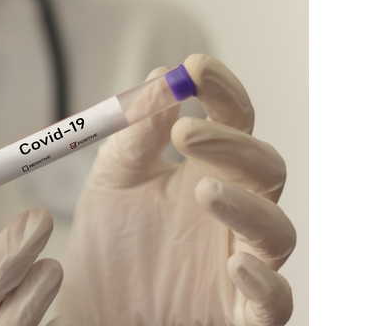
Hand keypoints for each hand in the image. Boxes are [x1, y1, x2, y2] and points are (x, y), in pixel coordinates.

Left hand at [58, 55, 294, 324]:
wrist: (94, 308)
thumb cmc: (110, 244)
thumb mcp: (112, 181)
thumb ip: (135, 135)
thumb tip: (159, 79)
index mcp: (205, 172)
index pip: (232, 121)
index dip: (223, 91)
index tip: (196, 68)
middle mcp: (231, 212)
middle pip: (263, 167)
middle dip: (232, 144)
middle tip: (186, 133)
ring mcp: (241, 261)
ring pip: (275, 228)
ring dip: (245, 204)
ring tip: (202, 189)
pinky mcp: (242, 313)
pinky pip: (273, 301)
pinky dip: (262, 281)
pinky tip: (233, 263)